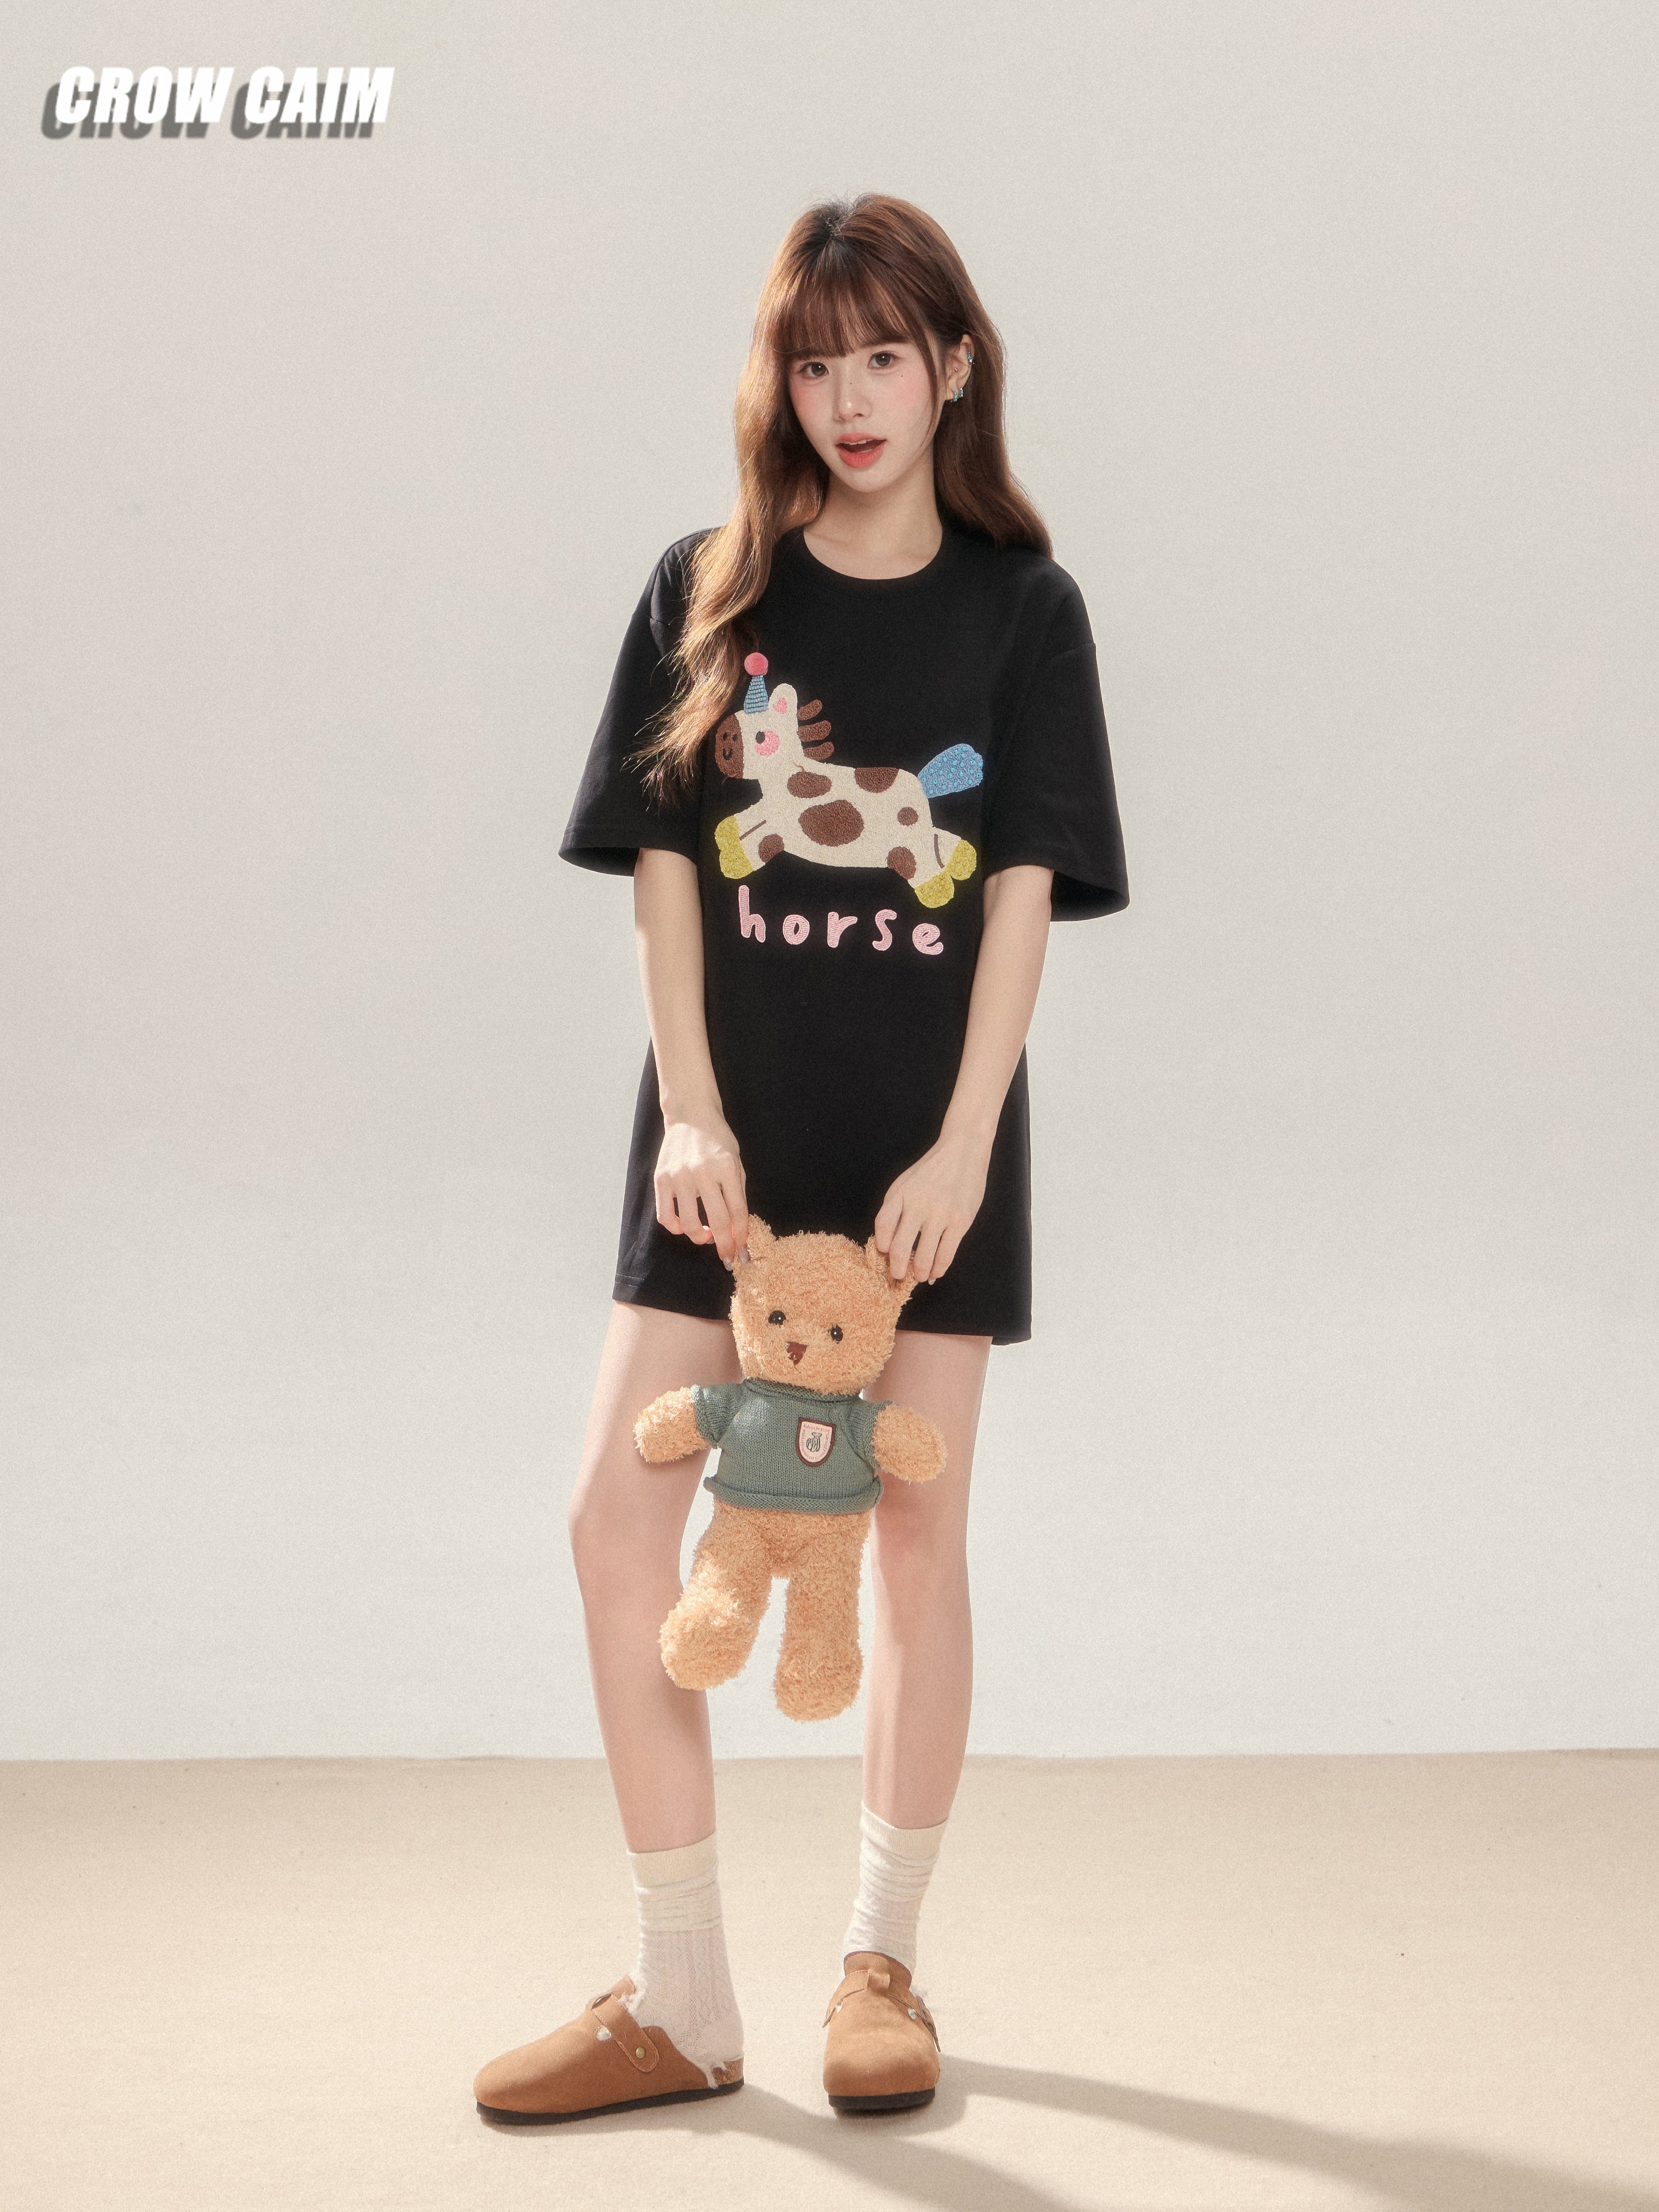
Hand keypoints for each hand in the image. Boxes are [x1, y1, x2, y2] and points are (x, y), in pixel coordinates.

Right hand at [654, 1111, 748, 1265]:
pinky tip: (684, 1226)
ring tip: (706, 1237)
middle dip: (725, 1245)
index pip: (738, 1211)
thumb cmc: (717, 1139)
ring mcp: (679, 1176)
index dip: (741, 1236)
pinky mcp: (661, 1178)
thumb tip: (737, 1229)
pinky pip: (665, 1215)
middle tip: (727, 1257)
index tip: (742, 1251)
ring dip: (700, 1238)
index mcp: (727, 1167)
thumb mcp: (735, 1161)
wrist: (690, 1115)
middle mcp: (703, 1172)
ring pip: (689, 1223)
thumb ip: (737, 1193)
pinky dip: (676, 1228)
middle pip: (718, 1221)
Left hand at [872, 1128, 989, 1284]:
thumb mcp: (905, 1183)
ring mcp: (940, 1214)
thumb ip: (894, 1209)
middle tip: (898, 1277)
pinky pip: (946, 1254)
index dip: (880, 1247)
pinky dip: (939, 1268)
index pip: (882, 1227)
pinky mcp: (960, 1221)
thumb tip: (888, 1244)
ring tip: (920, 1277)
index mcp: (899, 1194)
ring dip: (920, 1273)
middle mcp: (917, 1205)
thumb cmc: (931, 1170)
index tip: (883, 1257)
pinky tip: (936, 1272)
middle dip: (897, 1270)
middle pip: (900, 1248)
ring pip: (924, 1257)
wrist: (963, 1151)